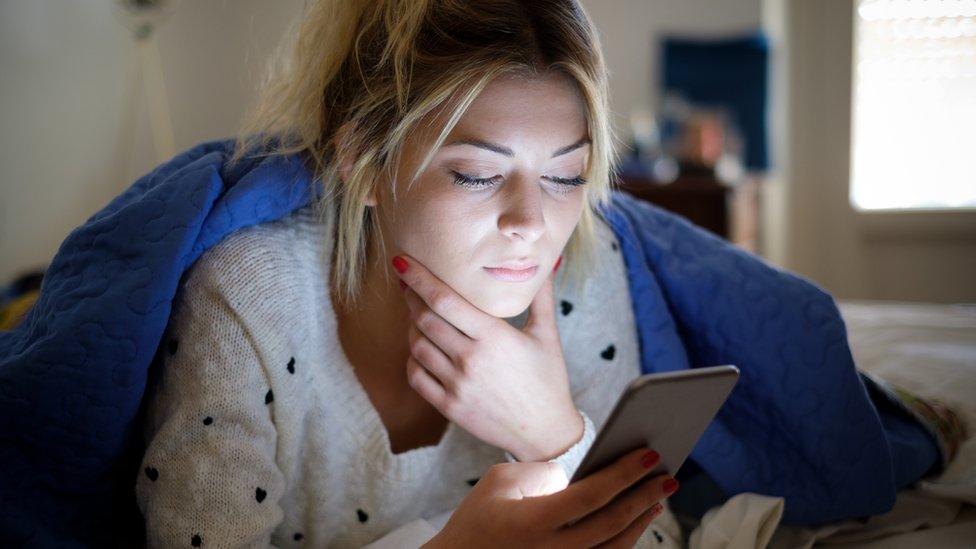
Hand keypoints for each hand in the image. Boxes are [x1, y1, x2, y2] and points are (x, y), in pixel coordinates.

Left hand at [393, 253, 581, 461]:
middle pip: (424, 319)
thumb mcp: (547, 334)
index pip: (445, 300)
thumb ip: (540, 296)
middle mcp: (471, 359)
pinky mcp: (450, 406)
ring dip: (412, 327)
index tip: (403, 262)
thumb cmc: (548, 379)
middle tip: (407, 283)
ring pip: (417, 346)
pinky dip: (413, 359)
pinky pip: (416, 377)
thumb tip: (547, 261)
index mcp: (493, 336)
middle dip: (411, 297)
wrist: (545, 431)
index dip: (419, 278)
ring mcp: (457, 385)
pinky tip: (421, 349)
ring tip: (417, 315)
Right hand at [423, 447, 676, 548]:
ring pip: (615, 548)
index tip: (651, 455)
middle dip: (644, 496)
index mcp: (534, 522)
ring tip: (657, 496)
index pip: (592, 495)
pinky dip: (624, 539)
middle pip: (613, 524)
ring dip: (641, 521)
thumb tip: (580, 477)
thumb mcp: (498, 483)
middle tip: (669, 475)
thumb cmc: (477, 519)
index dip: (625, 473)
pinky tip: (635, 521)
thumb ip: (543, 474)